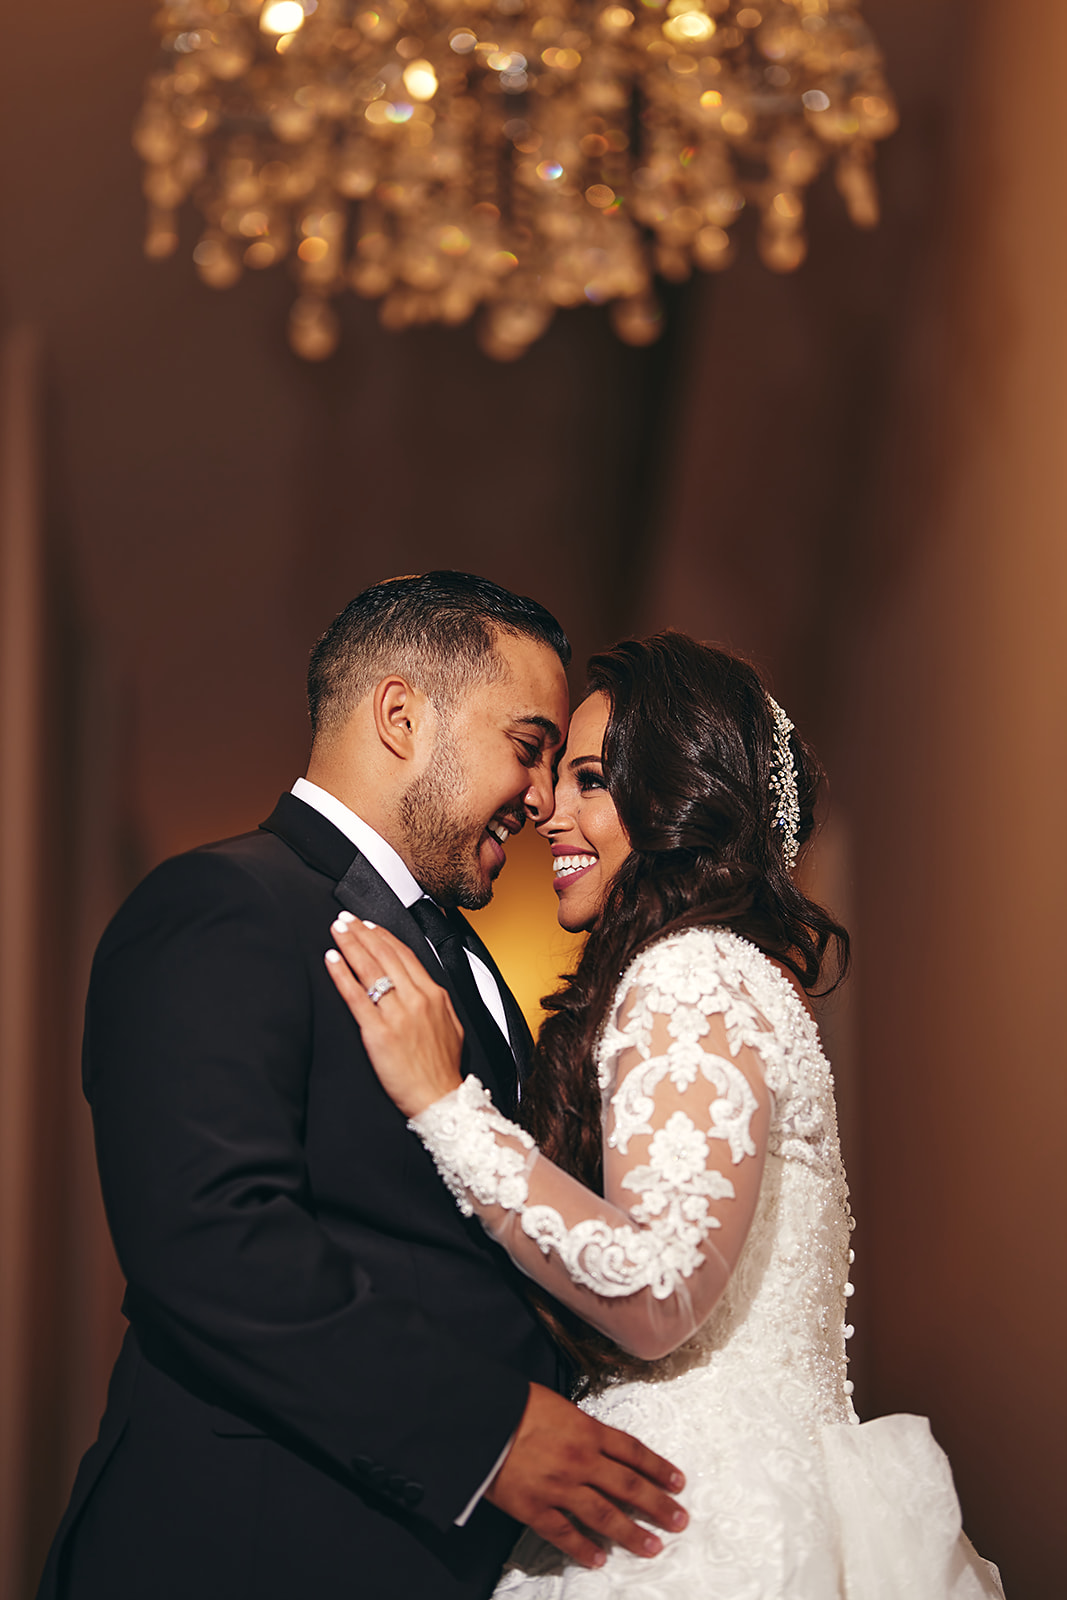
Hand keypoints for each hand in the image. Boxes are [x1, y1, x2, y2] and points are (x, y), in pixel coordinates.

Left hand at [325, 916, 464, 1116]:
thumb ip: (435, 1001)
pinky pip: (356, 997)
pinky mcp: (378, 1033)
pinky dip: (342, 975)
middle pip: (384, 956)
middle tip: (346, 918)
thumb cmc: (442, 1068)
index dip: (383, 936)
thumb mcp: (451, 1025)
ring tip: (337, 930)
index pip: (404, 955)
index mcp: (433, 995)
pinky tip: (332, 960)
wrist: (439, 1099)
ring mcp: (396, 1015)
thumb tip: (423, 985)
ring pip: (370, 969)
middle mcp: (415, 999)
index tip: (369, 925)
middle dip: (362, 933)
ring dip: (350, 945)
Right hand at [486, 1383, 687, 1568]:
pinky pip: (564, 1533)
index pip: (633, 1452)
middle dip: (657, 1505)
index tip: (677, 1482)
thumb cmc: (514, 1404)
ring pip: (604, 1515)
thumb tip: (598, 1442)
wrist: (480, 1418)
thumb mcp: (557, 1405)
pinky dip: (583, 1549)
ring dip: (631, 1532)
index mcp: (587, 1430)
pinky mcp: (535, 1507)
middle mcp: (581, 1460)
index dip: (658, 1468)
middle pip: (628, 1486)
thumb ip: (581, 1427)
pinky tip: (599, 1559)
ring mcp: (559, 1486)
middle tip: (679, 1520)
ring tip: (653, 1547)